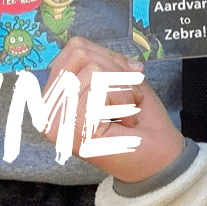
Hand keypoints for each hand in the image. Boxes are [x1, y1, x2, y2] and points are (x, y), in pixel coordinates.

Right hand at [41, 39, 186, 183]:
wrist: (160, 157)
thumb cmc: (140, 119)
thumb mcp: (120, 77)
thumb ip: (101, 59)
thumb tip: (88, 52)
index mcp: (54, 96)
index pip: (75, 48)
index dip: (109, 59)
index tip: (119, 87)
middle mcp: (47, 111)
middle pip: (80, 53)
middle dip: (115, 73)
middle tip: (122, 102)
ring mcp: (56, 124)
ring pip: (93, 70)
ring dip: (122, 90)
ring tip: (122, 115)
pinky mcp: (71, 132)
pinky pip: (101, 87)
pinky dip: (123, 101)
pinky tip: (123, 124)